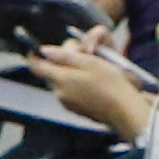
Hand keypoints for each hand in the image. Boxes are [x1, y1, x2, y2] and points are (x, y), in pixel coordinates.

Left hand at [26, 36, 154, 133]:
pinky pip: (68, 92)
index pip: (36, 66)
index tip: (35, 48)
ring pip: (60, 82)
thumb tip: (44, 50)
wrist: (124, 110)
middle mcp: (58, 93)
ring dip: (67, 73)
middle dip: (58, 62)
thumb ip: (65, 56)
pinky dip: (74, 84)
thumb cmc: (111, 84)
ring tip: (87, 67)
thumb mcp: (90, 62)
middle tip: (77, 53)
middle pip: (50, 73)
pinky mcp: (75, 109)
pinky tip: (90, 81)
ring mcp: (66, 103)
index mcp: (60, 79)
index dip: (33, 56)